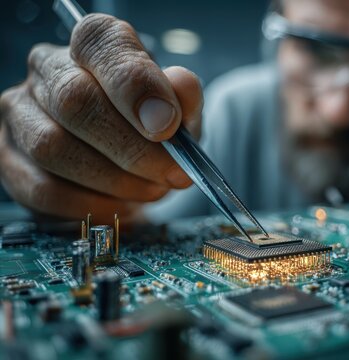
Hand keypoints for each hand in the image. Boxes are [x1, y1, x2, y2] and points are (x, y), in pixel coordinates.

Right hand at [0, 14, 202, 222]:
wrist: (130, 159)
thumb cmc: (152, 126)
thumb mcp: (180, 107)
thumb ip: (184, 94)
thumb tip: (180, 86)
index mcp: (93, 45)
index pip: (101, 44)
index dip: (135, 84)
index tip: (167, 125)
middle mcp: (48, 70)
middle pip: (75, 100)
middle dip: (133, 148)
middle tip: (170, 172)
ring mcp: (21, 113)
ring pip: (53, 146)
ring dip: (113, 179)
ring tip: (151, 189)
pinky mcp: (10, 158)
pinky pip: (42, 188)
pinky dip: (90, 203)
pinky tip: (121, 205)